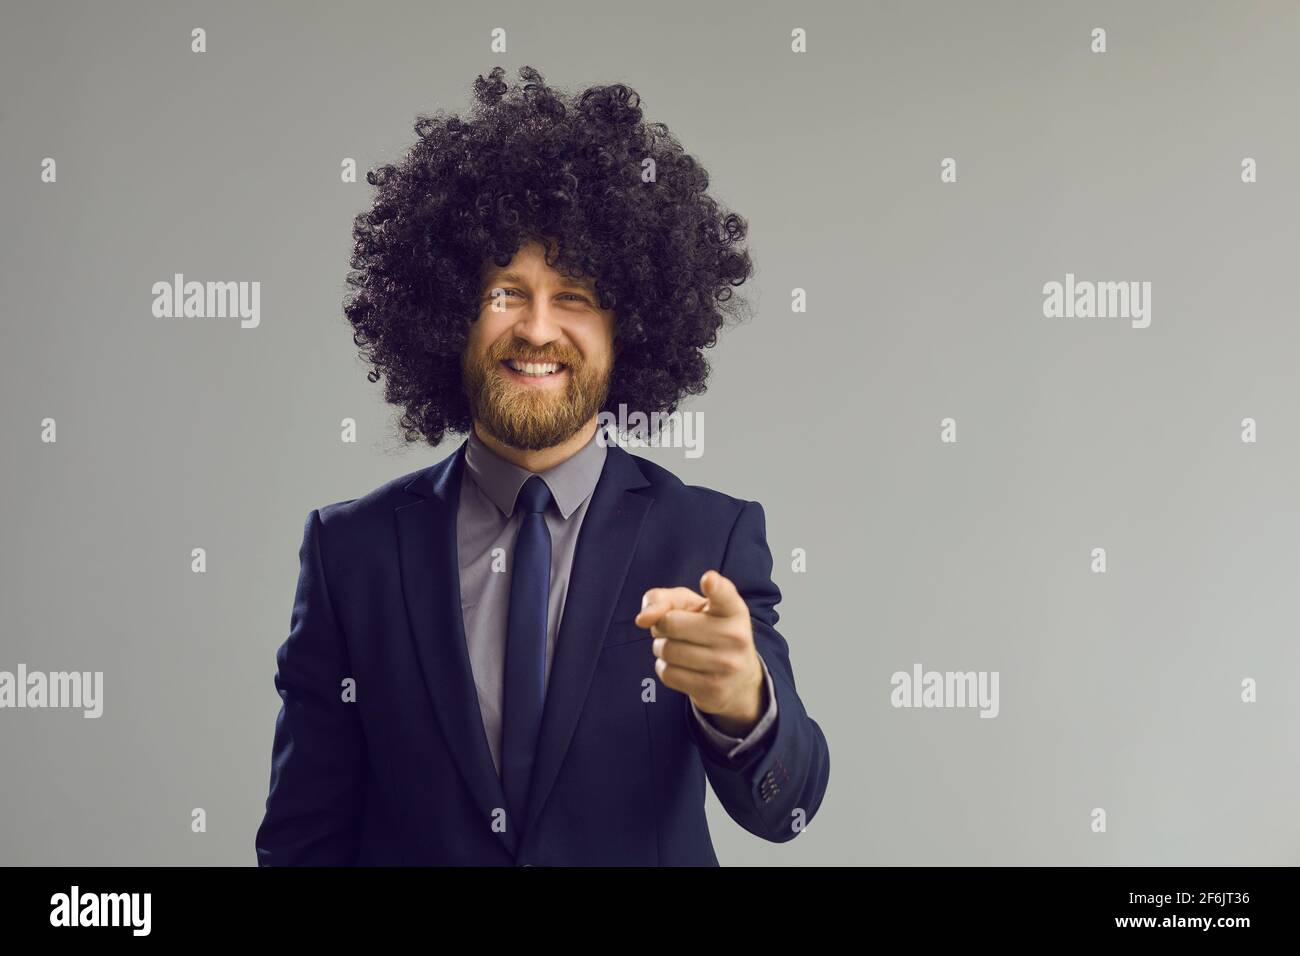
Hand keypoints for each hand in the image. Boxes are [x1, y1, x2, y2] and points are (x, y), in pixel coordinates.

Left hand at [636, 570, 764, 735]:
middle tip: (674, 629)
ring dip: (662, 648)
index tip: (709, 580)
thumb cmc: (706, 631)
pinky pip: (667, 674)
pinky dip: (665, 668)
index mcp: (733, 610)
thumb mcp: (691, 607)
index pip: (724, 595)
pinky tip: (682, 666)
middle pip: (670, 623)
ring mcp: (726, 665)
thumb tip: (642, 619)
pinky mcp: (714, 690)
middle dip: (662, 625)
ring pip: (666, 650)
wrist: (738, 680)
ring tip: (679, 648)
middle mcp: (735, 636)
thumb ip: (662, 599)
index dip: (715, 586)